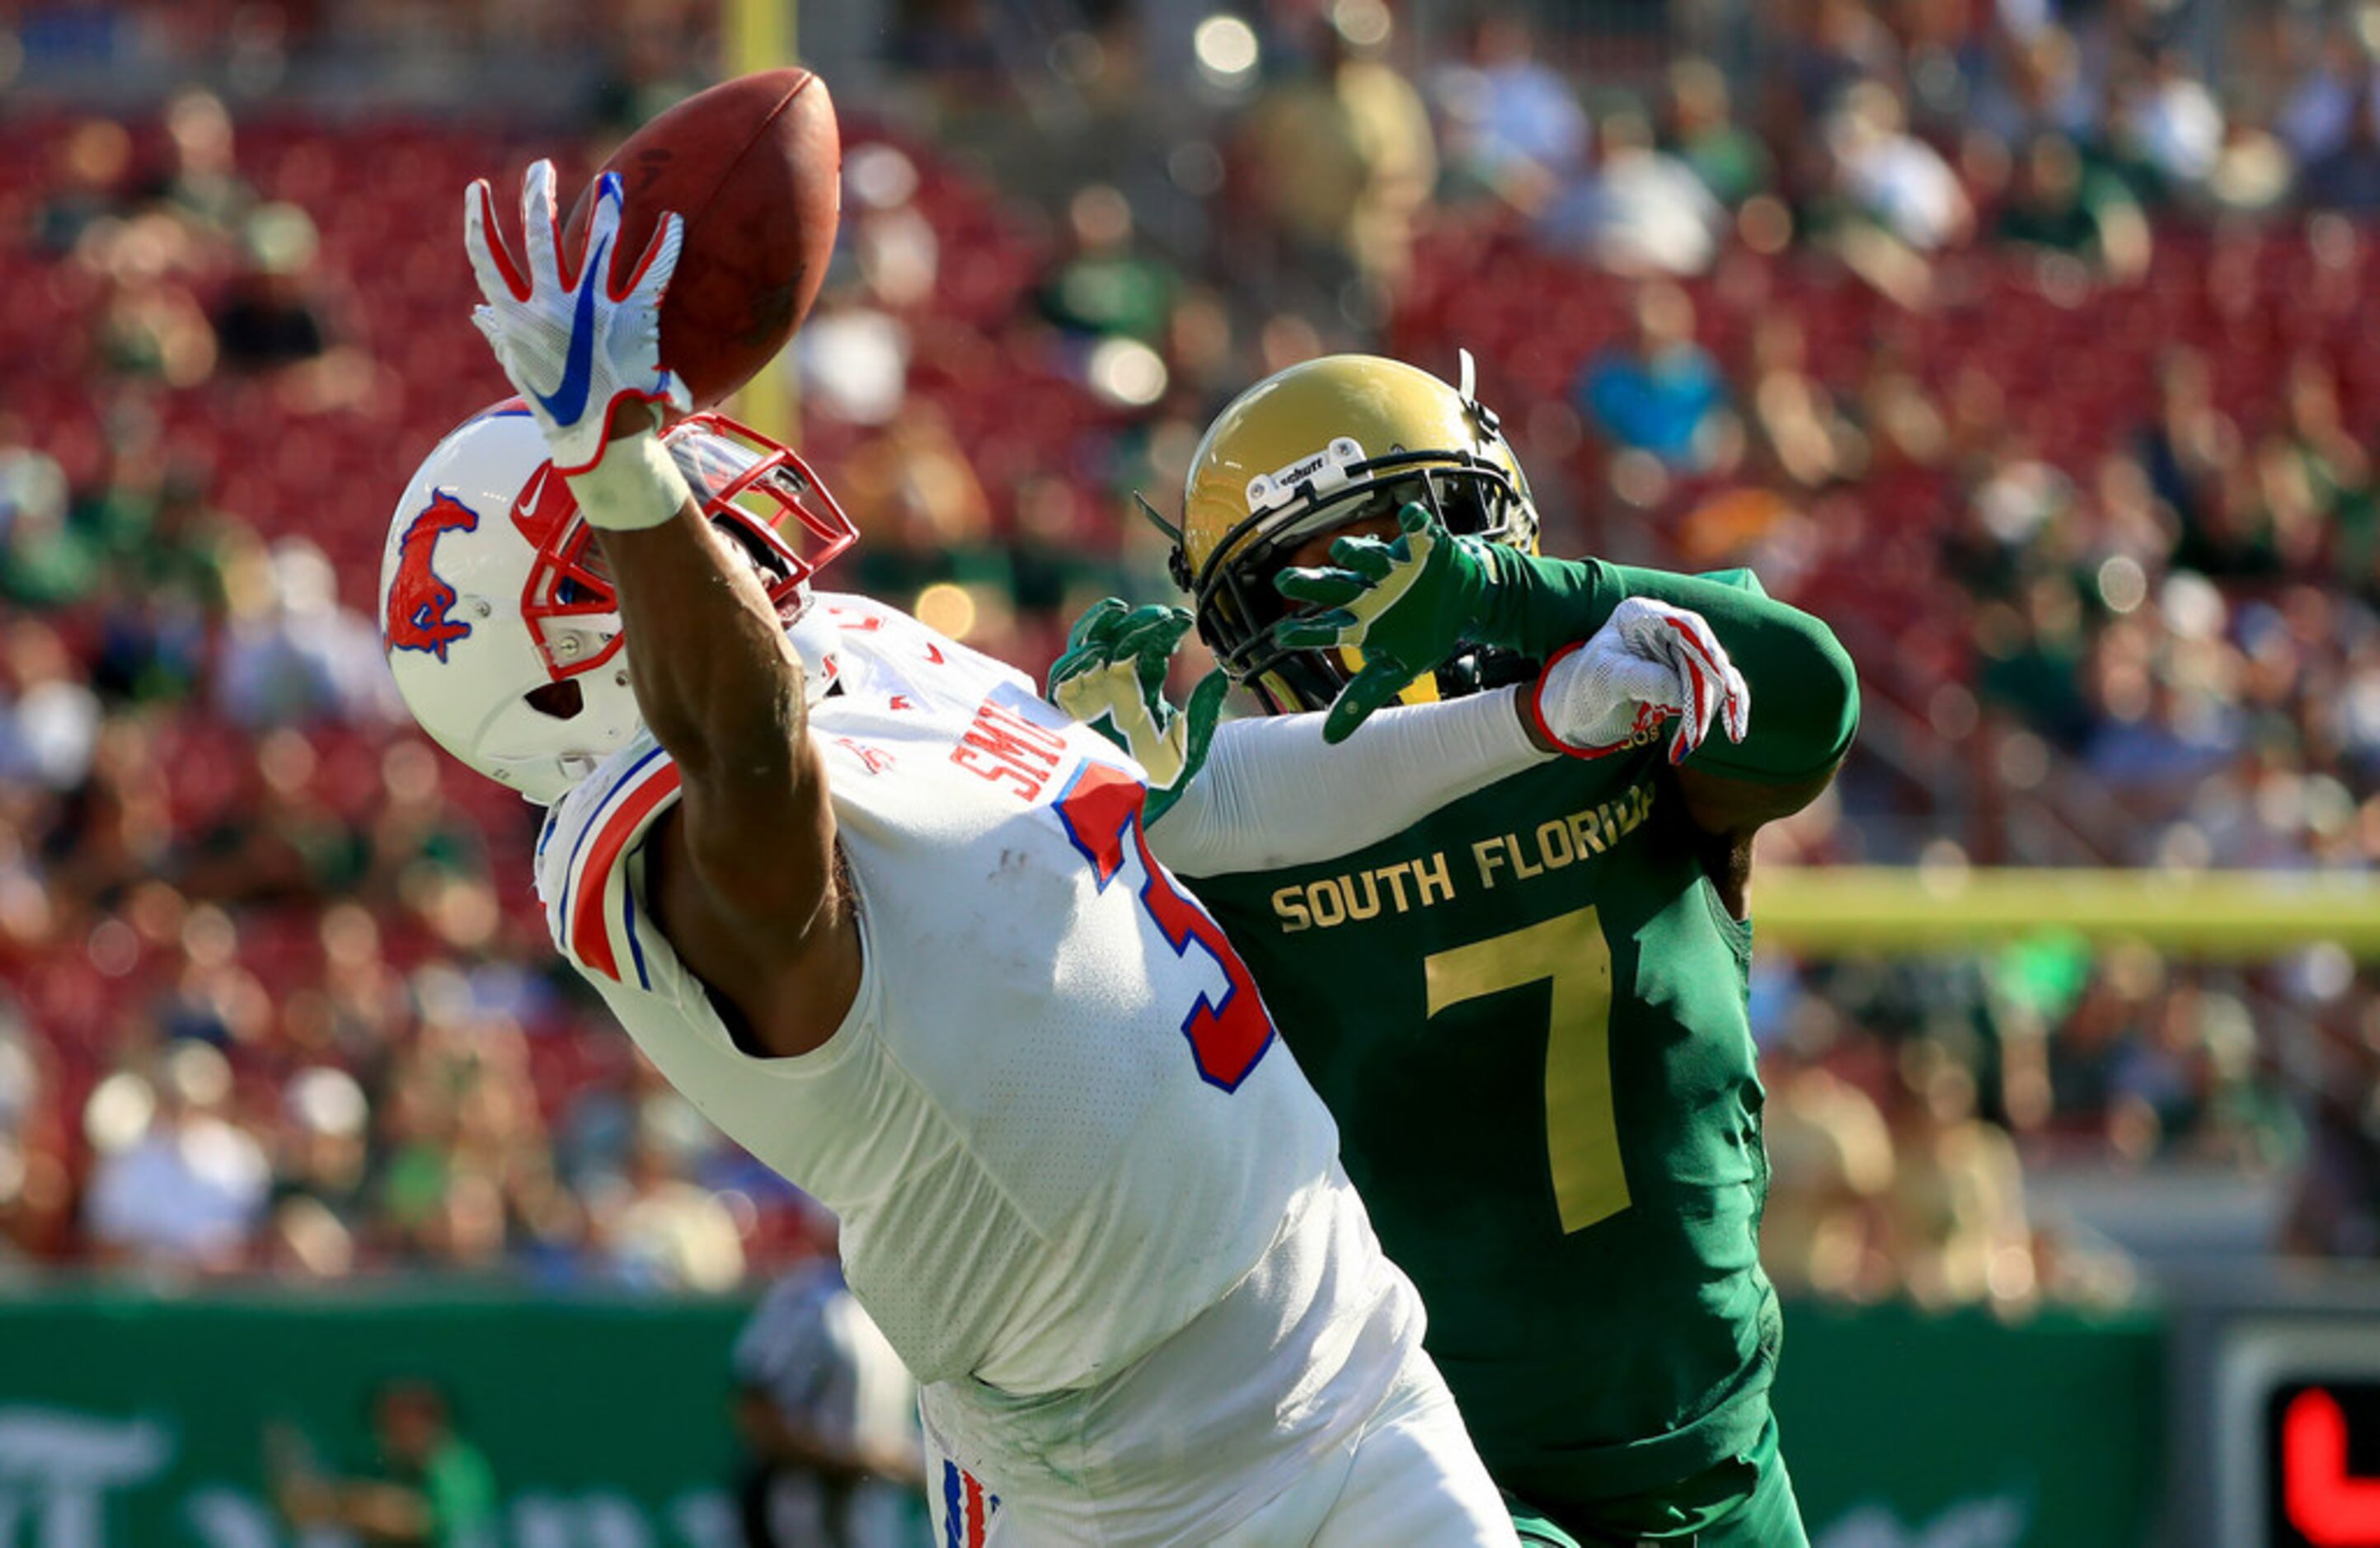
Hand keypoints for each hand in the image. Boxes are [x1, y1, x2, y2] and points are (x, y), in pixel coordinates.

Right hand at [463, 159, 689, 473]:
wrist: (598, 436)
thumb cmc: (557, 402)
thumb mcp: (519, 365)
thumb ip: (499, 333)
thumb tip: (477, 312)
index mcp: (518, 316)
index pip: (487, 259)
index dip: (479, 222)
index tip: (477, 190)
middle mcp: (550, 306)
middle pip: (537, 238)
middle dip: (537, 197)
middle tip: (540, 168)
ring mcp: (591, 309)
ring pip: (593, 245)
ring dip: (602, 209)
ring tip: (610, 180)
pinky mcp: (630, 318)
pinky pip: (649, 273)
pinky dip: (664, 247)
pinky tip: (672, 221)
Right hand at [1048, 599, 1228, 824]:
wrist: (1141, 816)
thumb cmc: (1167, 780)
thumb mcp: (1192, 743)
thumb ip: (1204, 710)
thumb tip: (1221, 673)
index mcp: (1144, 687)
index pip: (1149, 646)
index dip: (1162, 628)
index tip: (1182, 618)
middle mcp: (1113, 687)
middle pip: (1116, 640)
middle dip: (1134, 623)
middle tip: (1158, 614)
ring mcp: (1089, 699)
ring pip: (1085, 651)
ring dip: (1099, 629)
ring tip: (1119, 615)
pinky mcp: (1067, 718)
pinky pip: (1063, 685)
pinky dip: (1074, 665)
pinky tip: (1092, 653)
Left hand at [1273, 503, 1502, 743]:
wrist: (1461, 602)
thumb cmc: (1420, 634)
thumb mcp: (1394, 671)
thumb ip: (1361, 699)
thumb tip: (1329, 740)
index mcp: (1358, 618)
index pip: (1325, 627)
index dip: (1306, 632)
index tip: (1282, 637)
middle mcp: (1367, 588)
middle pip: (1334, 587)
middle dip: (1311, 585)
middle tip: (1284, 581)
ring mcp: (1393, 565)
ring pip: (1368, 557)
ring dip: (1356, 554)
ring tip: (1342, 551)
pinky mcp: (1423, 546)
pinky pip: (1418, 531)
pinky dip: (1416, 523)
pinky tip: (1413, 519)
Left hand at [1529, 597, 1749, 764]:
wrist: (1573, 710)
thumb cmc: (1582, 686)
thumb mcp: (1604, 680)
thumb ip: (1642, 679)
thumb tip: (1681, 693)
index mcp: (1640, 615)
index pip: (1686, 626)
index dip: (1707, 652)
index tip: (1721, 679)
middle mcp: (1665, 628)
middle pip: (1704, 655)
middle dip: (1706, 694)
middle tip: (1696, 732)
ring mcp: (1679, 653)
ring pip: (1716, 675)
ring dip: (1715, 709)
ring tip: (1695, 741)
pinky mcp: (1688, 678)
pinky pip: (1718, 690)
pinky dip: (1727, 711)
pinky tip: (1736, 732)